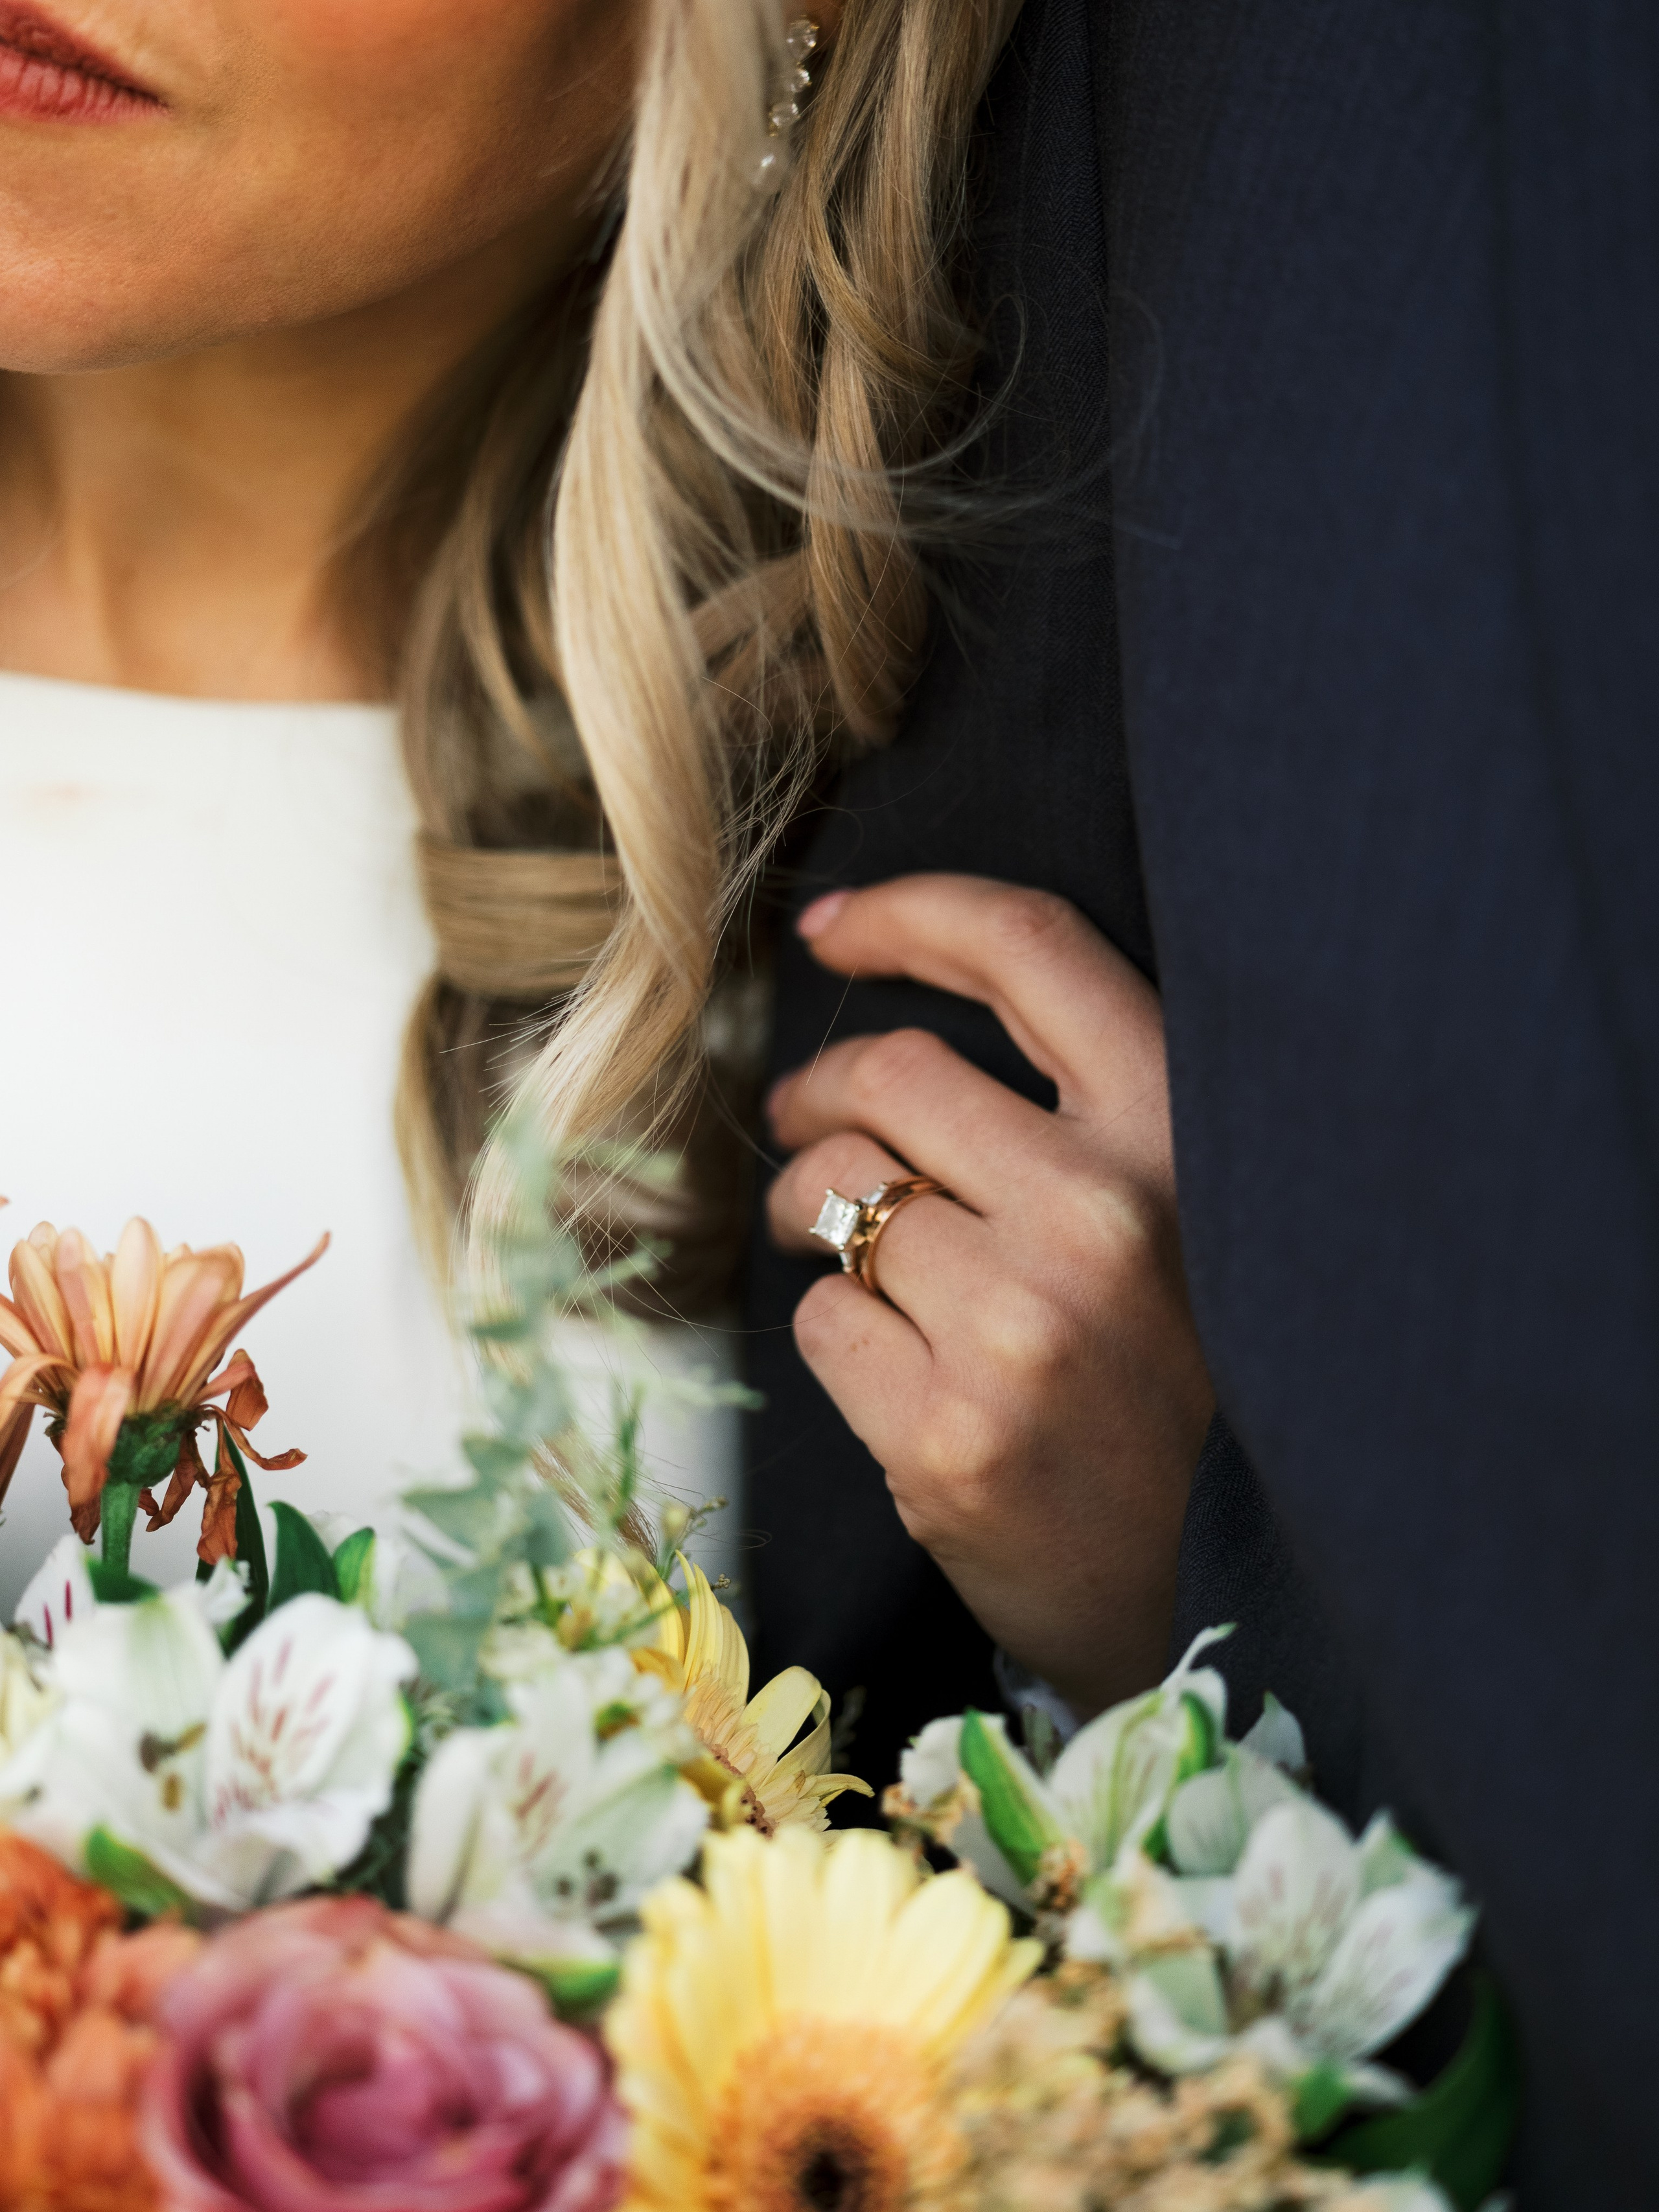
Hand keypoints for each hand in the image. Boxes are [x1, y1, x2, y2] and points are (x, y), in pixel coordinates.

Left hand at [765, 875, 1214, 1716]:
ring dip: (805, 1207)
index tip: (834, 928)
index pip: (1028, 949)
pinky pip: (822, 1320)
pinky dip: (830, 1323)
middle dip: (818, 1087)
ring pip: (838, 1195)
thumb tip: (901, 1040)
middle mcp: (1106, 1215)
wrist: (1230, 1603)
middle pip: (893, 1072)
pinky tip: (880, 1355)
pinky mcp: (949, 1439)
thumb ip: (1087, 1123)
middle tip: (799, 1118)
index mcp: (1183, 1135)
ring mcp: (1024, 1330)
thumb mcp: (1194, 1219)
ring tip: (828, 1239)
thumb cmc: (1193, 1388)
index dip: (912, 914)